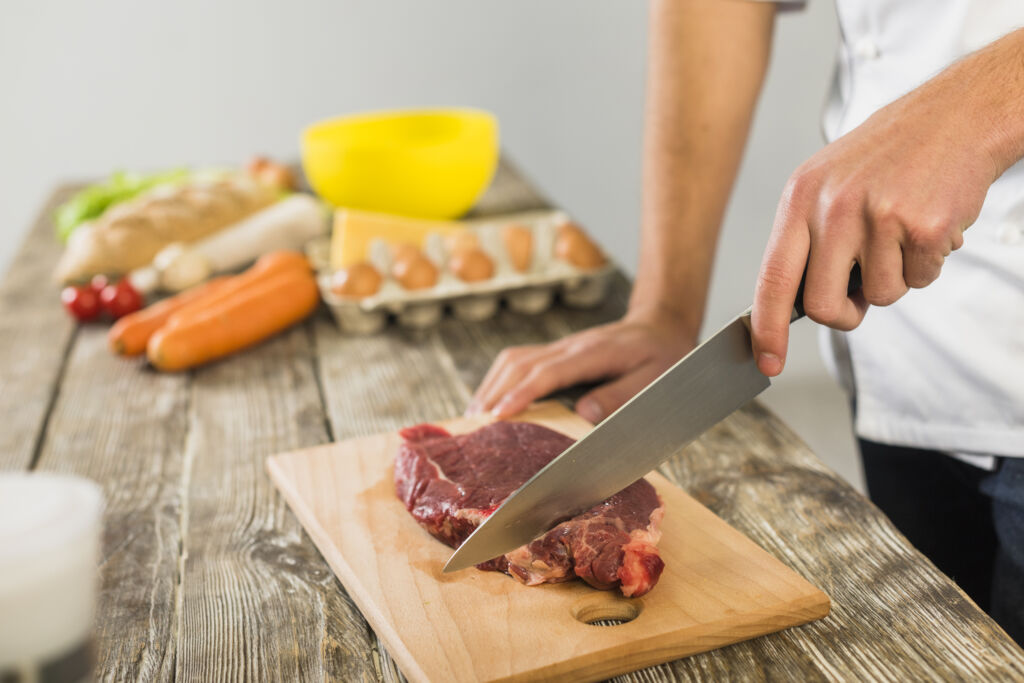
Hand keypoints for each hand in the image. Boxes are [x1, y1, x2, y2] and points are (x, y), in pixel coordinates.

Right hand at [468, 310, 695, 422]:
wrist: (661, 325)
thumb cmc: (663, 357)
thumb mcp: (655, 380)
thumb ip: (620, 396)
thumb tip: (582, 412)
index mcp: (594, 353)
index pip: (549, 372)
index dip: (523, 393)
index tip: (499, 415)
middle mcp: (570, 346)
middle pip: (520, 363)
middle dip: (493, 392)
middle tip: (472, 425)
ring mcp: (560, 346)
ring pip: (513, 359)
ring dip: (490, 386)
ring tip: (473, 417)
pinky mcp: (556, 351)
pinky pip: (518, 361)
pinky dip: (499, 381)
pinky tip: (491, 401)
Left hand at [750, 61, 1005, 376]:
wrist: (957, 114)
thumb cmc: (891, 154)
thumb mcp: (829, 183)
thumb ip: (809, 239)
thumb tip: (797, 303)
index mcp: (800, 197)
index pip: (772, 278)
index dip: (766, 329)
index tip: (766, 362)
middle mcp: (832, 207)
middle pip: (821, 305)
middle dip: (844, 313)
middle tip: (861, 295)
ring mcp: (877, 216)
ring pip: (879, 295)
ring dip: (897, 278)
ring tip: (903, 233)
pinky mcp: (922, 225)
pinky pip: (920, 279)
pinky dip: (929, 263)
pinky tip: (930, 225)